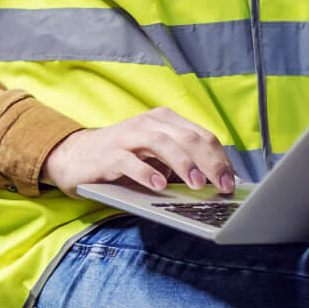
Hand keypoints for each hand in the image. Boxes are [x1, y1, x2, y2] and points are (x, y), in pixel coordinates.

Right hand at [43, 107, 236, 198]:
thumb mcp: (156, 158)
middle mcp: (149, 123)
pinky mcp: (109, 154)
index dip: (220, 158)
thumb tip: (216, 183)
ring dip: (183, 164)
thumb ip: (181, 164)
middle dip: (209, 162)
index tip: (232, 182)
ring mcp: (128, 136)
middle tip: (222, 186)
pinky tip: (159, 185)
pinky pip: (130, 161)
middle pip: (188, 137)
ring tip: (197, 184)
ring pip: (163, 143)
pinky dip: (147, 173)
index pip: (201, 135)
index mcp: (165, 121)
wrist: (76, 156)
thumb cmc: (123, 159)